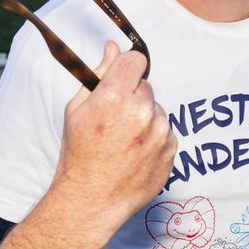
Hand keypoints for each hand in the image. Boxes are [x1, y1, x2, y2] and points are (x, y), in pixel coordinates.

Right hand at [53, 42, 175, 237]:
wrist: (91, 200)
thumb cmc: (78, 154)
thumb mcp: (77, 110)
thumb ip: (99, 74)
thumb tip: (112, 48)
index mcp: (115, 97)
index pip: (135, 60)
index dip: (127, 66)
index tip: (122, 76)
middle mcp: (141, 112)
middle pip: (145, 86)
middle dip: (132, 96)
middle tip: (115, 118)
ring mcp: (159, 133)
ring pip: (157, 109)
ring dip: (145, 118)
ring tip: (124, 140)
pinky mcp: (171, 150)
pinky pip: (166, 131)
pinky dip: (154, 138)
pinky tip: (135, 152)